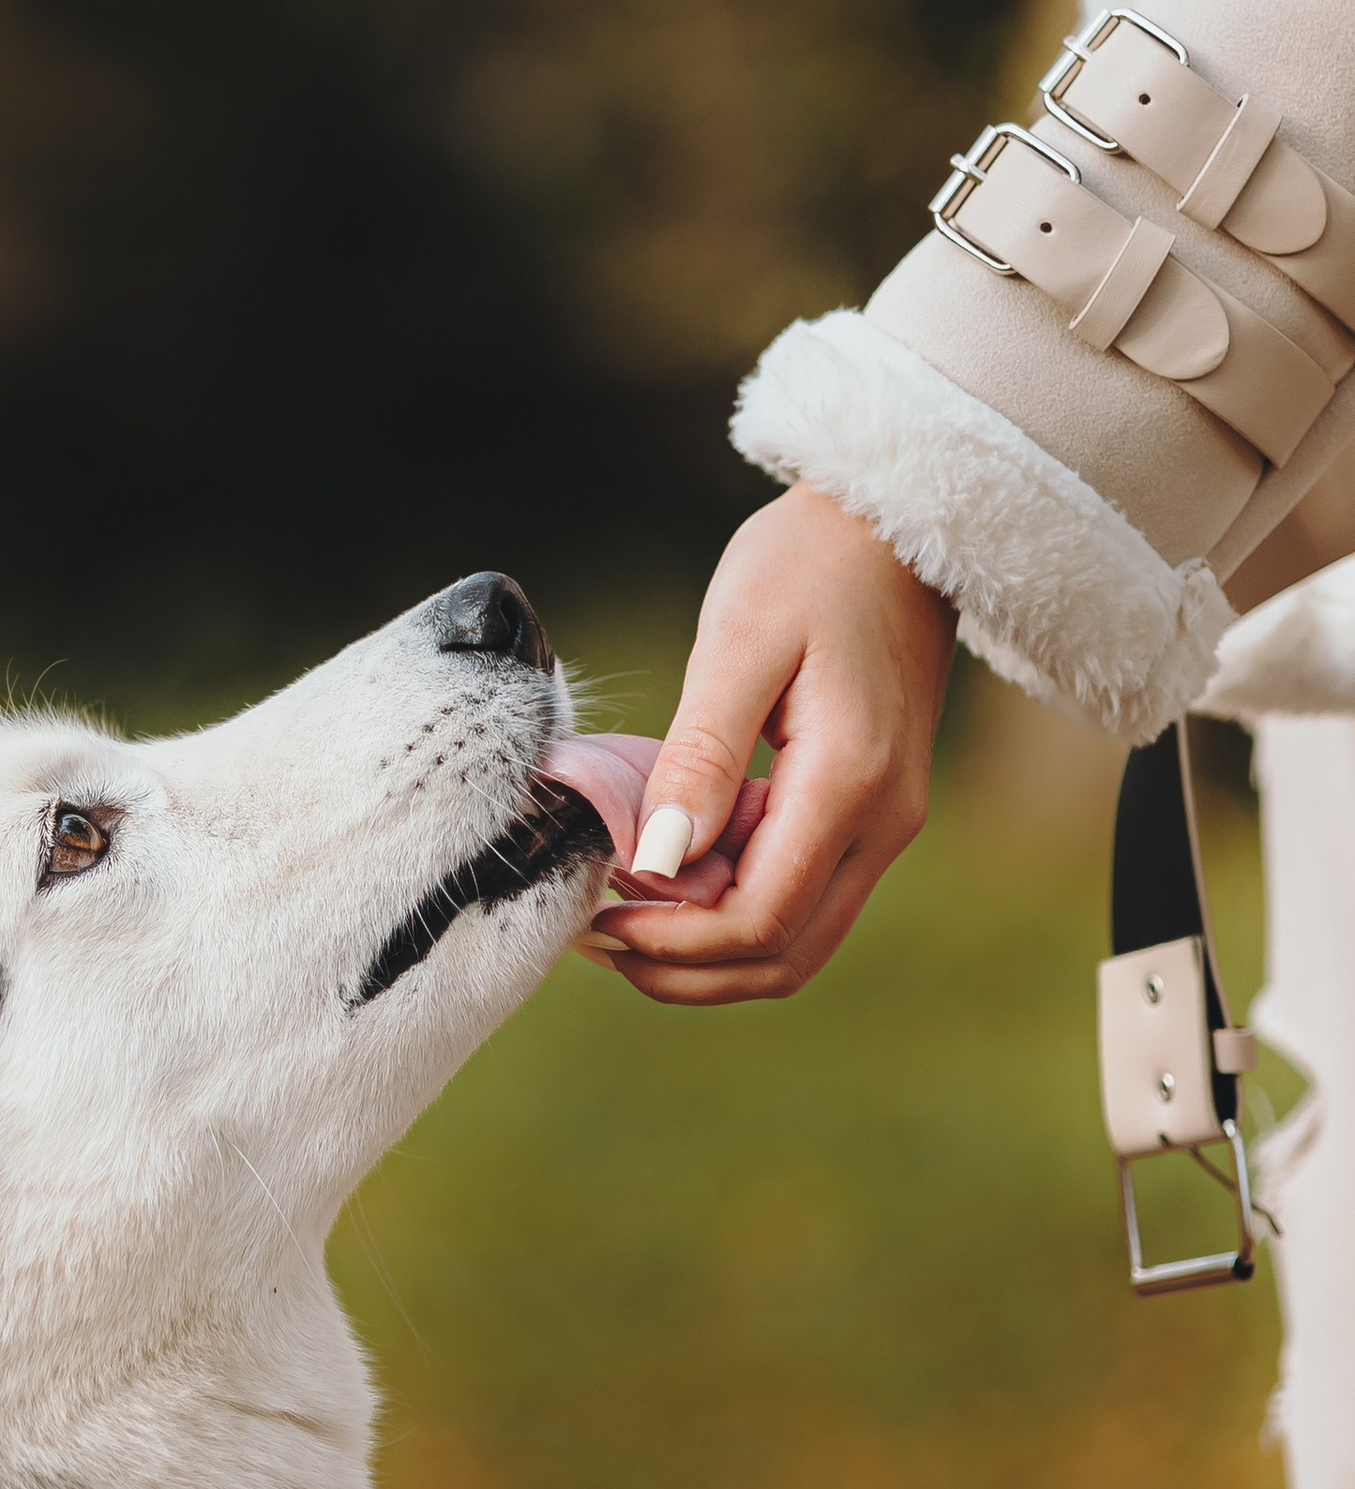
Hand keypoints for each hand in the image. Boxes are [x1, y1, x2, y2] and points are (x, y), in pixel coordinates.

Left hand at [577, 488, 955, 1005]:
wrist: (893, 521)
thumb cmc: (810, 563)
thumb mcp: (739, 641)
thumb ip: (699, 753)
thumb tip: (657, 861)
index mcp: (850, 785)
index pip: (759, 921)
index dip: (671, 941)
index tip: (594, 918)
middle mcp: (883, 823)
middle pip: (782, 956)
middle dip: (684, 968)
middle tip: (594, 939)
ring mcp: (884, 821)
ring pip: (796, 939)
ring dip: (708, 949)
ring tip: (621, 916)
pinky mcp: (870, 808)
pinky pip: (803, 893)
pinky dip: (734, 906)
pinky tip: (671, 870)